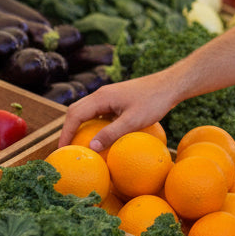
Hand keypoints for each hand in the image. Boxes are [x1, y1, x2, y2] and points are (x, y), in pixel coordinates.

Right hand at [58, 71, 181, 151]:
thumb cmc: (154, 101)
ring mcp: (110, 96)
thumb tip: (91, 148)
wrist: (171, 85)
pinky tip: (100, 138)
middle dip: (68, 129)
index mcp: (101, 97)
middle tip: (67, 149)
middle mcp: (102, 94)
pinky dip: (93, 124)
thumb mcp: (133, 121)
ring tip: (79, 145)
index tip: (62, 150)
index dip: (65, 133)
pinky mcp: (118, 99)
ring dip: (80, 126)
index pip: (74, 115)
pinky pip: (99, 112)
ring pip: (87, 111)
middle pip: (76, 110)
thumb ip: (111, 133)